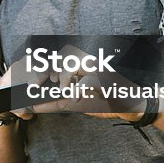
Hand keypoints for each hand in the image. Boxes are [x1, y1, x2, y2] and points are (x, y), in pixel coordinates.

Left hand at [1, 44, 145, 120]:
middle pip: (61, 56)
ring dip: (64, 77)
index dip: (41, 65)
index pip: (56, 58)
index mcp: (79, 65)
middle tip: (38, 84)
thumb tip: (34, 106)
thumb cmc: (105, 101)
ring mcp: (97, 68)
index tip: (31, 80)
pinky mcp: (106, 78)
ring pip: (74, 62)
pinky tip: (76, 99)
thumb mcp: (76, 103)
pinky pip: (88, 80)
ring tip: (65, 91)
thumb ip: (56, 103)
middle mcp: (87, 62)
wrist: (132, 105)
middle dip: (47, 69)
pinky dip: (79, 90)